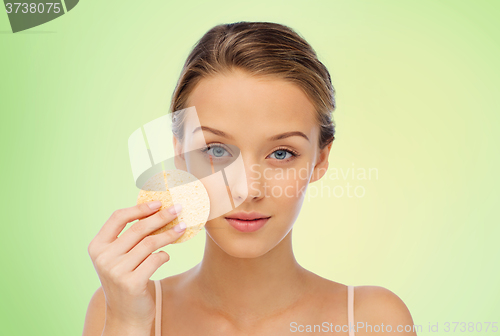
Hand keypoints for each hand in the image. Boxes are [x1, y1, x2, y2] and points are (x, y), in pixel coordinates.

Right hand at [87, 201, 185, 327]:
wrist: (126, 316)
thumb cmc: (126, 279)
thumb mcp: (120, 257)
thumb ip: (129, 237)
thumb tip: (156, 209)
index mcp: (97, 246)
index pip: (118, 218)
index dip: (139, 208)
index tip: (158, 202)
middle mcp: (104, 258)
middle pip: (138, 229)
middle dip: (161, 216)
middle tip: (178, 208)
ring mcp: (116, 271)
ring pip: (150, 243)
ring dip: (169, 234)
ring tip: (182, 228)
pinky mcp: (131, 283)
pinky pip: (155, 260)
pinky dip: (165, 255)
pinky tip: (166, 256)